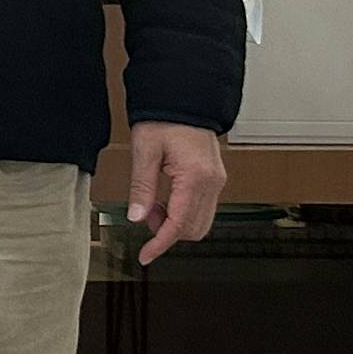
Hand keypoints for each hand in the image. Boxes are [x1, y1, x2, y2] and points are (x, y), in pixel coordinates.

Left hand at [126, 121, 225, 262]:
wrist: (184, 98)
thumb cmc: (165, 118)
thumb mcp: (145, 151)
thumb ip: (142, 187)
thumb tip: (136, 217)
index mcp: (195, 177)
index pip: (179, 224)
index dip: (160, 244)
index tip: (145, 255)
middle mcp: (212, 182)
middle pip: (194, 229)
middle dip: (167, 232)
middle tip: (144, 214)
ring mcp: (216, 181)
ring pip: (200, 222)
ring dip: (175, 223)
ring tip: (153, 203)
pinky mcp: (214, 178)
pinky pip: (202, 207)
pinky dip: (183, 212)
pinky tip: (165, 198)